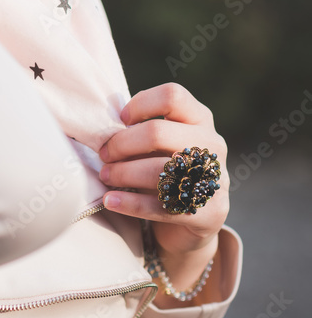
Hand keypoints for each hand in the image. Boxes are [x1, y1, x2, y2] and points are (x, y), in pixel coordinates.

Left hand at [99, 83, 228, 261]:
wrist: (187, 221)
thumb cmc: (164, 170)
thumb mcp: (158, 144)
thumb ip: (141, 130)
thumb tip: (104, 124)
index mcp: (200, 119)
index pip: (172, 96)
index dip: (141, 104)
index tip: (120, 120)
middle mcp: (212, 145)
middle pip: (158, 132)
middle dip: (122, 144)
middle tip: (104, 155)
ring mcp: (214, 179)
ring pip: (158, 170)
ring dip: (123, 173)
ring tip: (105, 176)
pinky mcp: (211, 213)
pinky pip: (162, 206)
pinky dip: (130, 203)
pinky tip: (110, 200)